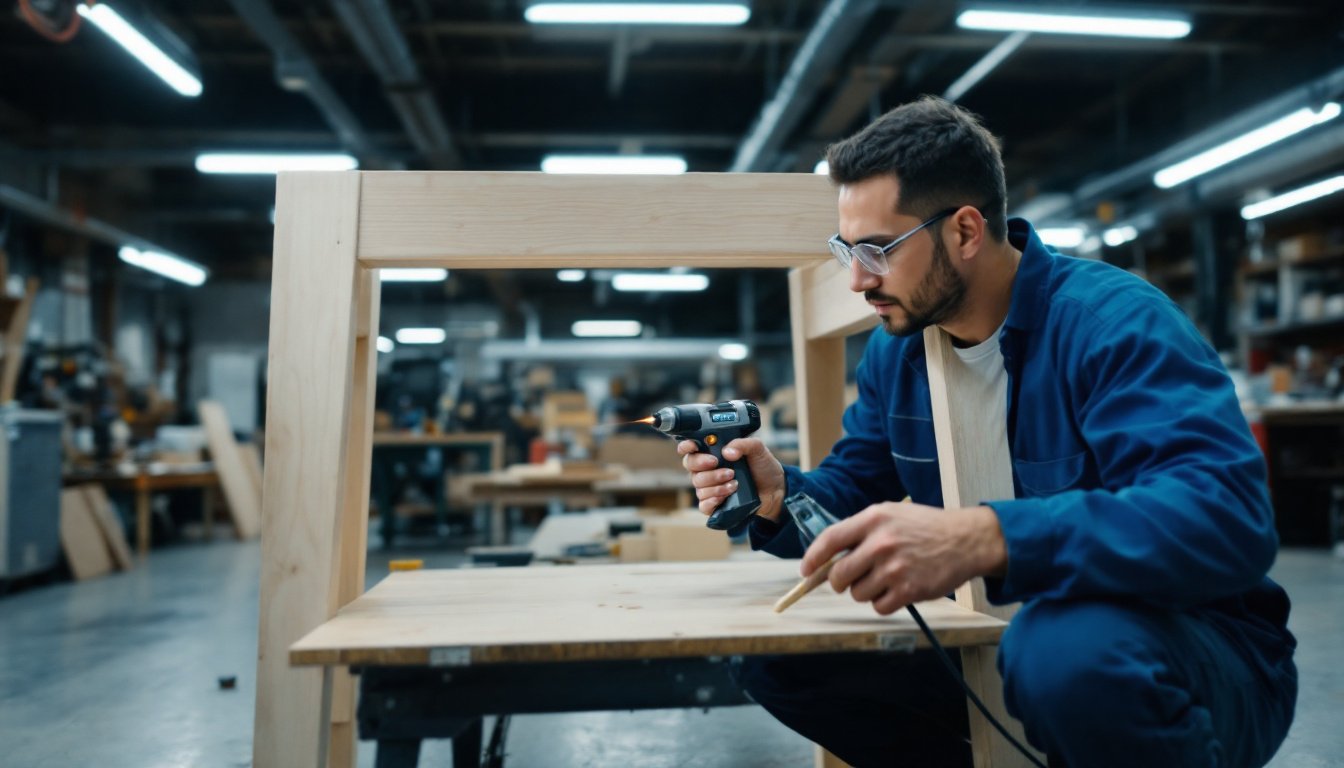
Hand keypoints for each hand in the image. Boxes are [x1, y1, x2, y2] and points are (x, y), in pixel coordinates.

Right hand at [677, 437, 785, 521]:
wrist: (775, 489)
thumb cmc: (764, 467)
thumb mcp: (757, 449)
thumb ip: (743, 443)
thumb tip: (727, 452)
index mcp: (713, 452)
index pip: (691, 448)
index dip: (687, 446)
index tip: (694, 446)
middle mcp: (707, 469)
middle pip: (691, 466)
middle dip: (705, 466)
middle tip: (726, 468)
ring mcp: (710, 487)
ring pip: (698, 486)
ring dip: (716, 484)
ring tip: (735, 483)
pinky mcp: (715, 504)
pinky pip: (703, 505)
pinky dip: (712, 500)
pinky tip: (726, 496)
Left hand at [800, 501, 1006, 614]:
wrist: (965, 540)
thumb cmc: (924, 527)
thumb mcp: (891, 514)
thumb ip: (860, 531)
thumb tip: (828, 557)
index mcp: (874, 519)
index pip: (830, 540)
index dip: (813, 558)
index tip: (806, 571)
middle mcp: (881, 543)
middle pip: (839, 575)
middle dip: (839, 582)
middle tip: (850, 580)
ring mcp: (894, 568)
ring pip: (857, 594)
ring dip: (865, 592)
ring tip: (883, 580)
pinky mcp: (908, 590)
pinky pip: (878, 607)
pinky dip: (883, 603)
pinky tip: (896, 590)